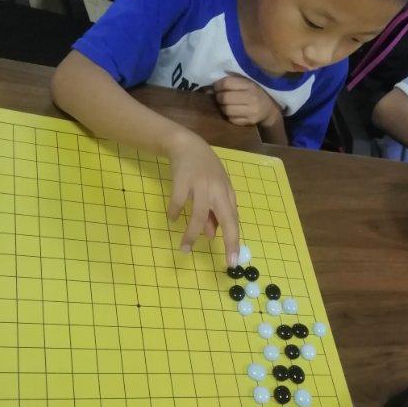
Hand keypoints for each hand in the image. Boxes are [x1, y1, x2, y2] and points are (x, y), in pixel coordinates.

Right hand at [167, 131, 239, 265]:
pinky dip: (175, 213)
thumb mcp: (214, 190)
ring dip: (192, 234)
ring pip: (199, 215)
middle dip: (227, 241)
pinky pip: (179, 202)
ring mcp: (201, 184)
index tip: (233, 261)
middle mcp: (217, 189)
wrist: (186, 144)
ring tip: (185, 248)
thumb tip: (212, 236)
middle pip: (225, 218)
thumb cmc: (204, 171)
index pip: (233, 221)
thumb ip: (214, 212)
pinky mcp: (183, 179)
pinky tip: (173, 219)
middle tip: (226, 262)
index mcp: (226, 193)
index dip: (234, 241)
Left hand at [213, 75, 281, 127]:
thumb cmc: (253, 92)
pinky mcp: (250, 121)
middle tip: (221, 97)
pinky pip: (231, 119)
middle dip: (219, 98)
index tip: (217, 87)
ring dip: (223, 108)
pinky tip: (234, 112)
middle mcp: (251, 97)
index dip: (218, 86)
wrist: (269, 108)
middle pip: (224, 98)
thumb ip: (228, 84)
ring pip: (226, 110)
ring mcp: (251, 111)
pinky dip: (229, 116)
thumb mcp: (245, 83)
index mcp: (249, 85)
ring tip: (228, 105)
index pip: (226, 83)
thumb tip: (207, 90)